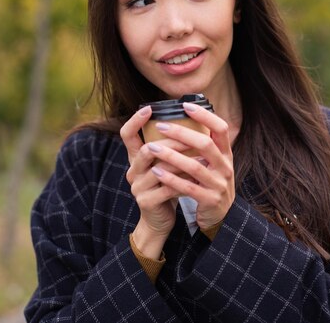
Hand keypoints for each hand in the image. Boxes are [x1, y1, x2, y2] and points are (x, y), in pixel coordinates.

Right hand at [120, 106, 188, 257]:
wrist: (158, 220)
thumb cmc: (165, 187)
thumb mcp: (164, 165)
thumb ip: (169, 148)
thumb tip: (189, 122)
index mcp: (135, 159)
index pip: (127, 135)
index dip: (135, 121)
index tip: (149, 108)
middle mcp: (132, 170)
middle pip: (146, 149)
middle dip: (171, 142)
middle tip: (191, 137)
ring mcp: (137, 187)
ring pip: (159, 168)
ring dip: (182, 161)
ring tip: (202, 156)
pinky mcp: (146, 201)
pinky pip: (167, 187)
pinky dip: (184, 181)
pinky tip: (197, 177)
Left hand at [146, 102, 234, 229]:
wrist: (220, 217)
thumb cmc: (211, 184)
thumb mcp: (214, 164)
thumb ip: (205, 146)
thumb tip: (187, 118)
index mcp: (226, 154)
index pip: (220, 128)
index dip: (205, 116)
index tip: (185, 105)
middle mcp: (226, 167)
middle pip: (205, 144)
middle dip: (181, 133)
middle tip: (160, 126)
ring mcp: (219, 184)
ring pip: (194, 166)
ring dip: (171, 156)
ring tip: (151, 148)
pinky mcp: (210, 200)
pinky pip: (188, 187)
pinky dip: (171, 179)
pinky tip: (156, 172)